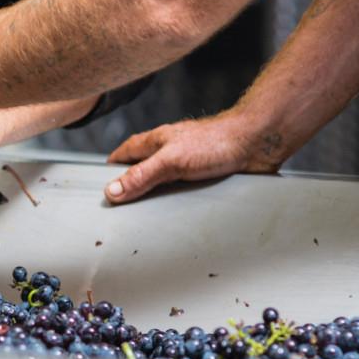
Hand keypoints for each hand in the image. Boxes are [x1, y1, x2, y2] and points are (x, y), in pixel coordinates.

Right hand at [104, 110, 286, 202]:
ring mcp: (186, 163)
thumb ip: (141, 176)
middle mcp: (169, 152)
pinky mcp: (204, 175)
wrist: (257, 143)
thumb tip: (111, 191)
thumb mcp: (171, 161)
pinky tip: (177, 213)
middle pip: (141, 168)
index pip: (124, 154)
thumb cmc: (216, 142)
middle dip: (131, 185)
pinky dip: (177, 200)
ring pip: (162, 180)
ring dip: (155, 195)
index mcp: (155, 142)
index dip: (111, 168)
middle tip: (120, 206)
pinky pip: (183, 189)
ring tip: (145, 216)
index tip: (100, 185)